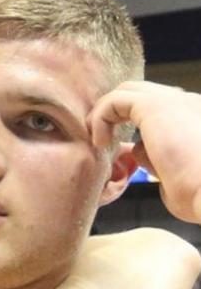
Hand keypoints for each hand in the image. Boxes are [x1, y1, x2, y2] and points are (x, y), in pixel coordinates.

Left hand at [88, 80, 200, 222]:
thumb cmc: (200, 196)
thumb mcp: (175, 181)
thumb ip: (157, 163)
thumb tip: (139, 153)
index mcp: (195, 120)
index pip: (160, 112)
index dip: (136, 129)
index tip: (121, 155)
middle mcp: (186, 104)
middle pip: (142, 94)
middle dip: (116, 113)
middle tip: (102, 141)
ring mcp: (174, 101)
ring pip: (128, 91)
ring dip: (106, 113)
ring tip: (98, 141)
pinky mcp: (156, 106)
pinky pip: (116, 99)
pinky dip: (101, 116)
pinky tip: (100, 142)